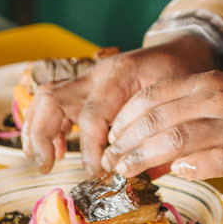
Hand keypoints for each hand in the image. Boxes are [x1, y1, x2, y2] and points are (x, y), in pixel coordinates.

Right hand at [21, 34, 219, 174]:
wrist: (184, 49)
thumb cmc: (184, 72)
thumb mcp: (180, 100)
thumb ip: (162, 134)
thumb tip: (145, 173)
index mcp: (120, 74)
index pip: (92, 115)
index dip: (90, 149)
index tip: (97, 174)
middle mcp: (98, 73)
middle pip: (53, 99)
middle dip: (43, 135)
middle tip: (47, 166)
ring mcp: (89, 78)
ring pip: (46, 97)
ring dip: (38, 130)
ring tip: (45, 161)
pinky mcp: (87, 87)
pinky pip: (55, 102)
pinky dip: (48, 126)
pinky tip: (56, 151)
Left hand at [102, 71, 222, 185]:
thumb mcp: (211, 102)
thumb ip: (176, 114)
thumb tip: (129, 142)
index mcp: (206, 81)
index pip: (152, 96)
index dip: (124, 120)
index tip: (110, 139)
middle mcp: (220, 98)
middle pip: (159, 121)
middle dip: (127, 144)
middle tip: (112, 162)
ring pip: (178, 140)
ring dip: (145, 159)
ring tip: (127, 172)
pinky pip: (213, 161)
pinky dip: (189, 169)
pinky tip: (174, 174)